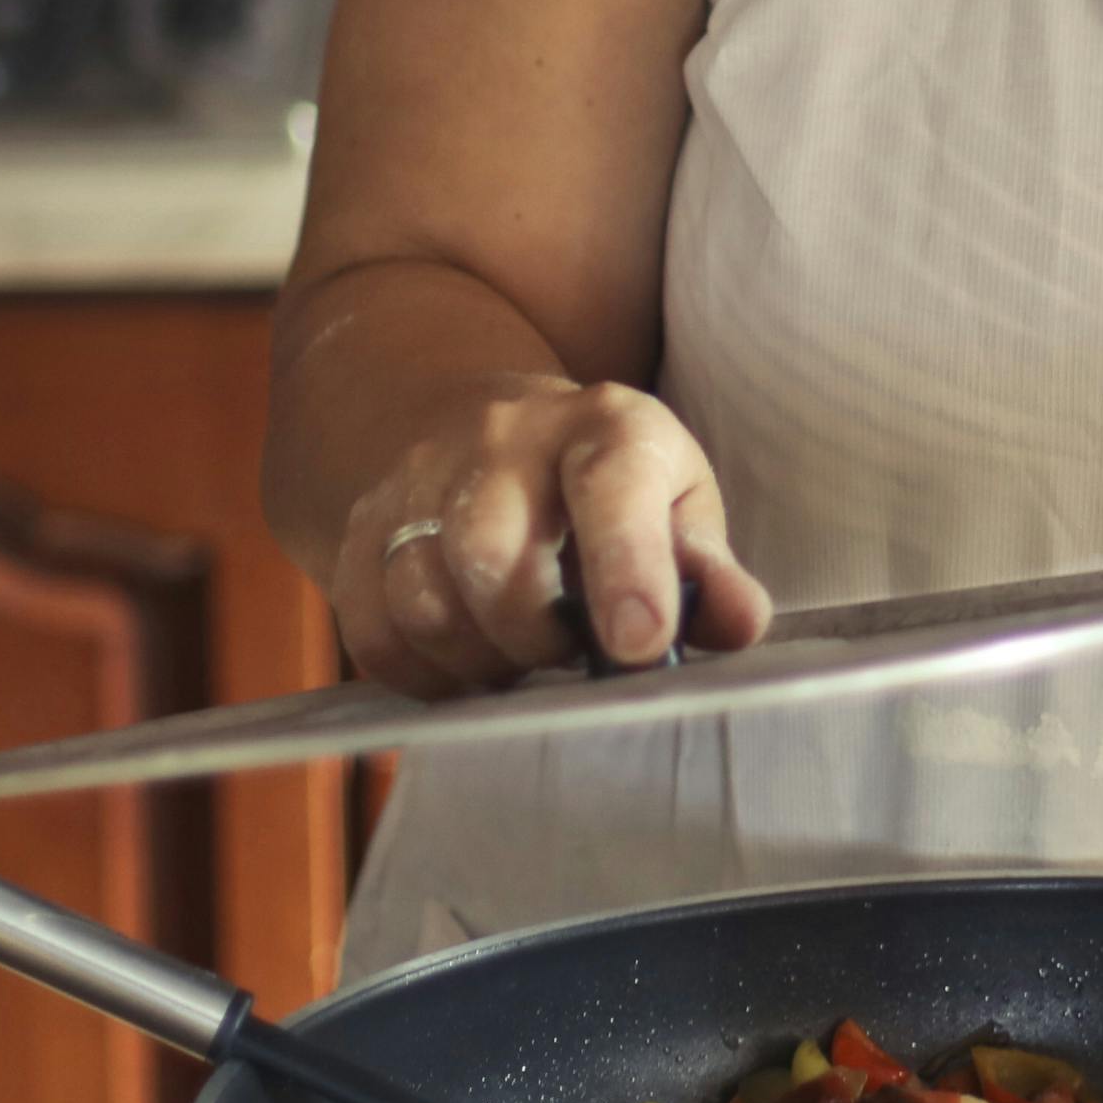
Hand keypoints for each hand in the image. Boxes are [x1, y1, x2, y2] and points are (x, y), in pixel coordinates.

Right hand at [330, 378, 775, 698]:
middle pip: (488, 550)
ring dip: (481, 660)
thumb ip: (708, 570)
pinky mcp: (363, 534)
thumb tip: (739, 623)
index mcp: (602, 427)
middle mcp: (500, 442)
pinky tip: (470, 662)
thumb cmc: (605, 487)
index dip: (626, 569)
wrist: (485, 430)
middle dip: (534, 634)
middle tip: (569, 654)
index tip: (640, 647)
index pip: (610, 487)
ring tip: (522, 656)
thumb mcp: (675, 505)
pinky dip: (427, 674)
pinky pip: (375, 634)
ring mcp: (418, 483)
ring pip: (425, 601)